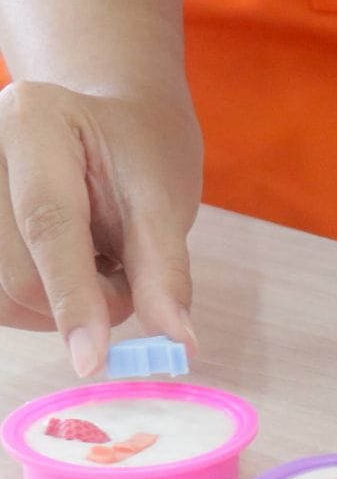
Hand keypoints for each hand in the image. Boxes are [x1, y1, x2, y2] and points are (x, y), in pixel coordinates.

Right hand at [0, 81, 201, 374]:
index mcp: (31, 120)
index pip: (49, 222)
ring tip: (97, 261)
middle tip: (128, 278)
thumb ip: (164, 271)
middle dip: (84, 301)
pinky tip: (62, 269)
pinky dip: (38, 305)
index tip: (93, 359)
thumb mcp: (161, 199)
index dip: (73, 297)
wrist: (103, 128)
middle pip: (19, 274)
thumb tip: (178, 342)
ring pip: (2, 300)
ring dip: (60, 308)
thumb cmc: (136, 153)